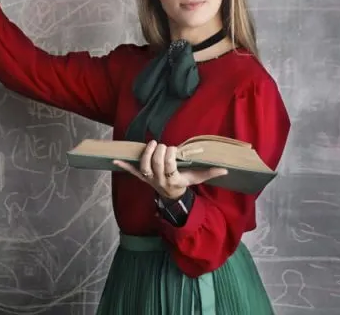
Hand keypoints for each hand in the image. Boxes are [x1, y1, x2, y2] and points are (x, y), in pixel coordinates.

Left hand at [113, 140, 227, 200]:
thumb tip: (225, 169)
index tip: (174, 148)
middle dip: (159, 152)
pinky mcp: (141, 177)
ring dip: (146, 153)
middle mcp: (159, 181)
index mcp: (173, 181)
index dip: (170, 156)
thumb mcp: (197, 179)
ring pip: (143, 166)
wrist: (171, 196)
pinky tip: (114, 159)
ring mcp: (149, 179)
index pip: (169, 167)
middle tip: (165, 145)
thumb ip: (210, 173)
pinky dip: (123, 166)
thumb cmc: (185, 183)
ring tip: (153, 143)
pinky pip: (131, 172)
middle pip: (155, 165)